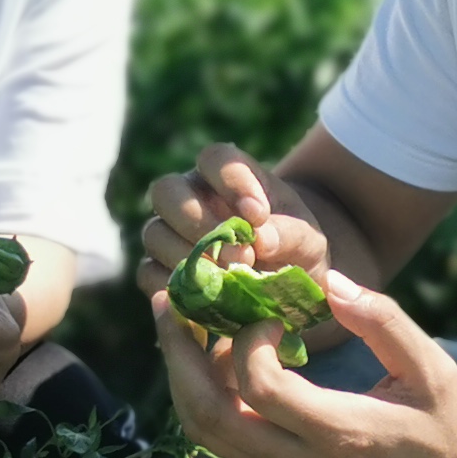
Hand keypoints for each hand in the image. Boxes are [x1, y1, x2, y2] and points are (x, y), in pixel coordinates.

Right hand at [141, 143, 334, 294]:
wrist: (284, 283)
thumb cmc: (293, 247)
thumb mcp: (306, 240)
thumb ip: (290, 234)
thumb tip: (261, 240)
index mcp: (225, 174)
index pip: (214, 158)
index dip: (231, 182)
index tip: (258, 215)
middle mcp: (188, 196)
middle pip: (167, 191)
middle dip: (198, 221)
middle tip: (238, 254)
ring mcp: (168, 232)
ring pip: (154, 233)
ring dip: (187, 257)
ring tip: (226, 279)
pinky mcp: (158, 270)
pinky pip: (149, 273)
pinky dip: (175, 287)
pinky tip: (206, 299)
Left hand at [154, 266, 456, 457]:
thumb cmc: (448, 436)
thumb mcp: (433, 371)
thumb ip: (384, 322)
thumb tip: (331, 281)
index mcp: (339, 434)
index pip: (260, 387)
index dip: (249, 339)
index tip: (269, 314)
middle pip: (208, 415)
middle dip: (178, 354)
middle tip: (169, 301)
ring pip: (205, 433)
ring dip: (184, 377)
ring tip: (184, 326)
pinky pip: (223, 441)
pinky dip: (206, 397)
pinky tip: (217, 360)